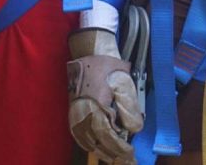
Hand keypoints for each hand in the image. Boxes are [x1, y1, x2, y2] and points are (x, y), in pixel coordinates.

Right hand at [67, 28, 142, 164]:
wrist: (89, 52)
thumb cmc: (109, 67)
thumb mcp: (125, 84)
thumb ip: (130, 108)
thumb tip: (133, 129)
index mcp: (96, 109)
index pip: (108, 137)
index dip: (120, 148)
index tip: (131, 153)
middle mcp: (82, 115)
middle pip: (97, 143)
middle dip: (112, 153)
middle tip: (126, 160)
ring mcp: (75, 114)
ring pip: (87, 141)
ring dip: (101, 151)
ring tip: (113, 157)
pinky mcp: (72, 111)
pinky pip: (78, 134)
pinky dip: (88, 143)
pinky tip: (96, 146)